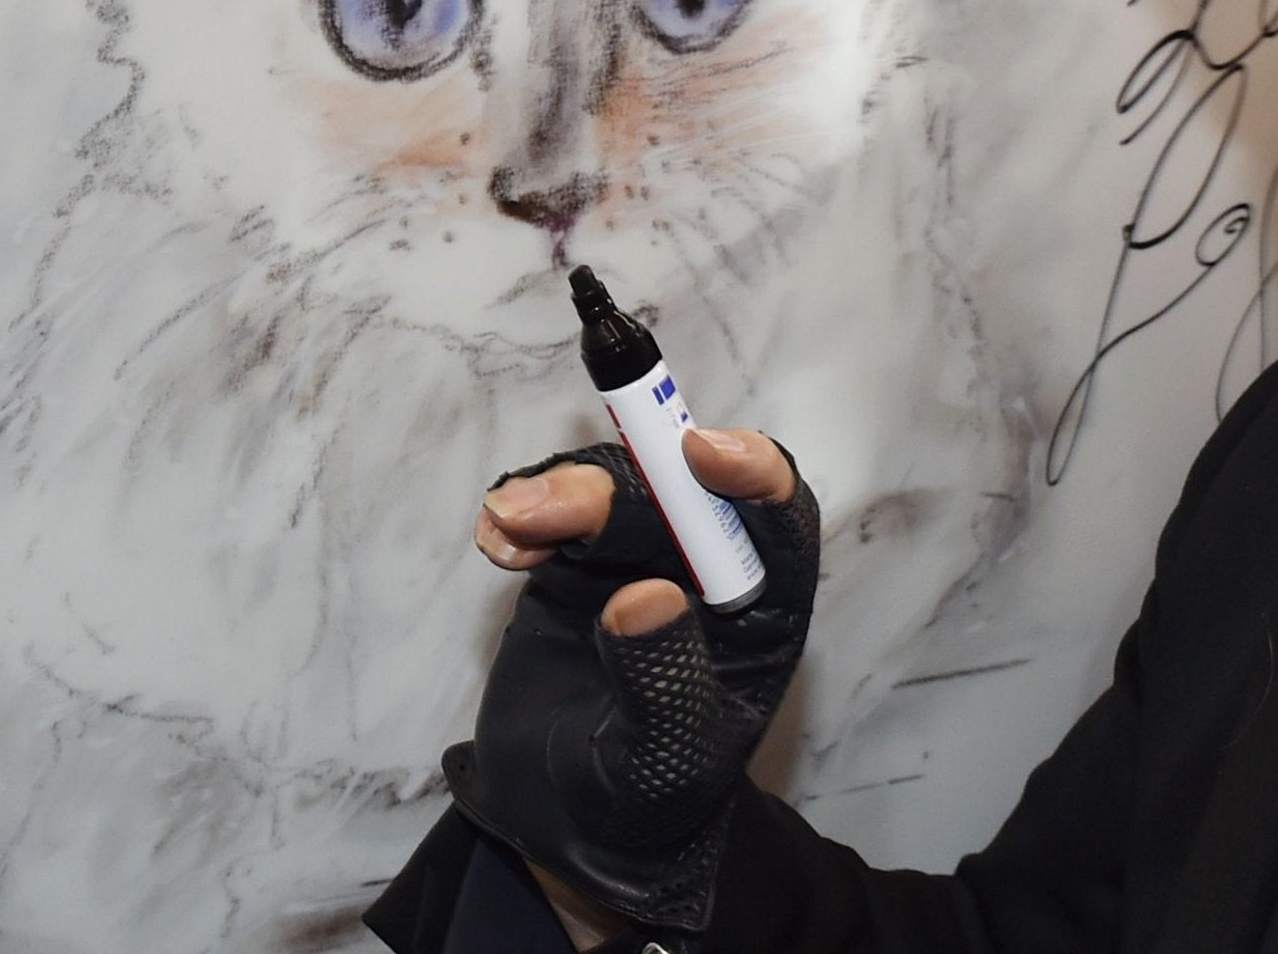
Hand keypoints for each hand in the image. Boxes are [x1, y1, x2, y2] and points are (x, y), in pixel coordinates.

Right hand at [447, 428, 820, 938]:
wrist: (568, 826)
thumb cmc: (646, 801)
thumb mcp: (666, 764)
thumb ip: (663, 686)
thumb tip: (646, 596)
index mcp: (763, 612)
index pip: (780, 523)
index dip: (752, 473)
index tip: (700, 451)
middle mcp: (707, 571)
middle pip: (677, 493)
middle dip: (614, 487)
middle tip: (540, 510)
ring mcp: (638, 558)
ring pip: (611, 491)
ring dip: (558, 494)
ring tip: (507, 527)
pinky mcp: (576, 563)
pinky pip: (553, 514)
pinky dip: (521, 514)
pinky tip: (496, 542)